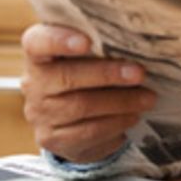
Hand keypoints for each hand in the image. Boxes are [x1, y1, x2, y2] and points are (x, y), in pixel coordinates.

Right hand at [20, 23, 156, 162]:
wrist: (66, 116)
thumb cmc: (81, 72)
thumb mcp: (84, 55)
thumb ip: (98, 44)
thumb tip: (134, 41)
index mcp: (38, 54)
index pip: (37, 43)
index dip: (60, 40)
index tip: (87, 41)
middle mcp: (33, 83)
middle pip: (67, 77)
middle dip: (108, 75)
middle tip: (139, 73)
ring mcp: (40, 114)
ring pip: (82, 107)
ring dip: (120, 102)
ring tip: (147, 98)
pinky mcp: (53, 139)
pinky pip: (88, 132)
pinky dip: (116, 123)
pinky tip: (132, 116)